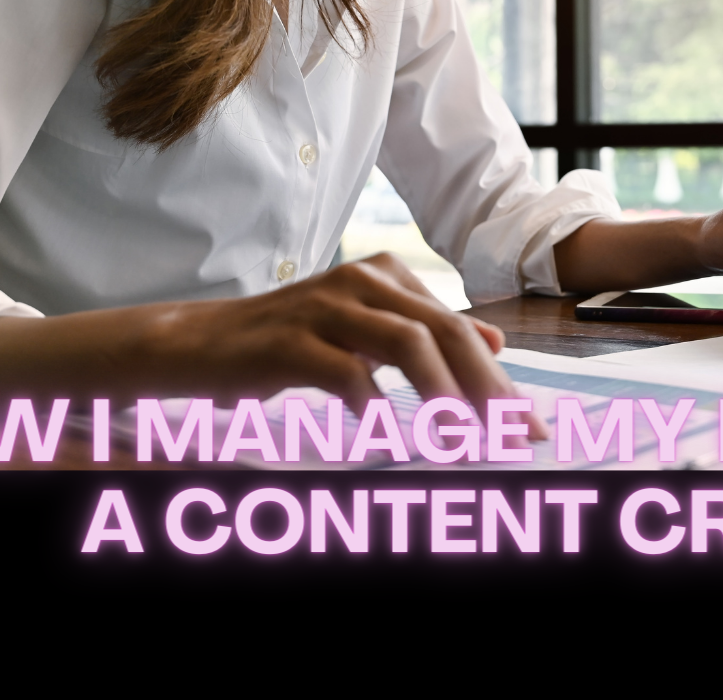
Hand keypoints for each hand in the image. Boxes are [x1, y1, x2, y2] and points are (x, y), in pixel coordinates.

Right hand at [0, 251, 545, 439]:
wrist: (194, 345)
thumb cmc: (282, 345)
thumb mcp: (361, 334)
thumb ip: (424, 333)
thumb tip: (493, 340)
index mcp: (385, 277)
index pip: (458, 330)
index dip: (500, 381)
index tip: (529, 428)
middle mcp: (361, 280)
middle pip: (445, 334)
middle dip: (489, 392)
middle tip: (514, 440)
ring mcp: (325, 306)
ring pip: (408, 346)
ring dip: (445, 400)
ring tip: (467, 445)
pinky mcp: (289, 340)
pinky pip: (349, 375)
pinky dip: (377, 412)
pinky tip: (391, 442)